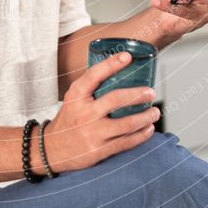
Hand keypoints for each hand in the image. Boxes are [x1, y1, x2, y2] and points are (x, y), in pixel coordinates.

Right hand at [43, 51, 159, 172]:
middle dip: (138, 94)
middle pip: (115, 99)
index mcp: (76, 96)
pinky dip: (141, 135)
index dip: (111, 64)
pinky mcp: (99, 150)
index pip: (94, 75)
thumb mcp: (74, 98)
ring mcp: (92, 133)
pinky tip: (148, 129)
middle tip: (151, 91)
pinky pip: (125, 142)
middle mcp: (84, 113)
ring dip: (145, 117)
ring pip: (126, 124)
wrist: (52, 149)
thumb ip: (91, 87)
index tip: (127, 57)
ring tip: (155, 112)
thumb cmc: (69, 118)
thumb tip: (121, 72)